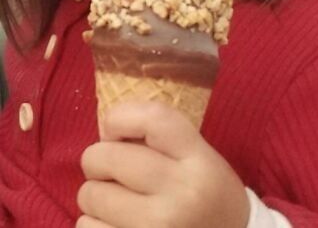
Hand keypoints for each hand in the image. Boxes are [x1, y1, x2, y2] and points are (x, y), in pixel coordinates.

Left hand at [77, 102, 249, 227]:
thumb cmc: (209, 196)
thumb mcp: (201, 158)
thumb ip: (161, 139)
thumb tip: (105, 129)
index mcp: (199, 161)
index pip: (153, 119)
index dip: (121, 117)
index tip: (113, 129)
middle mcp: (179, 193)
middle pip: (108, 157)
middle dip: (98, 160)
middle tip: (112, 170)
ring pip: (91, 196)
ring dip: (96, 196)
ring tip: (120, 203)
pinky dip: (95, 225)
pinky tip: (119, 225)